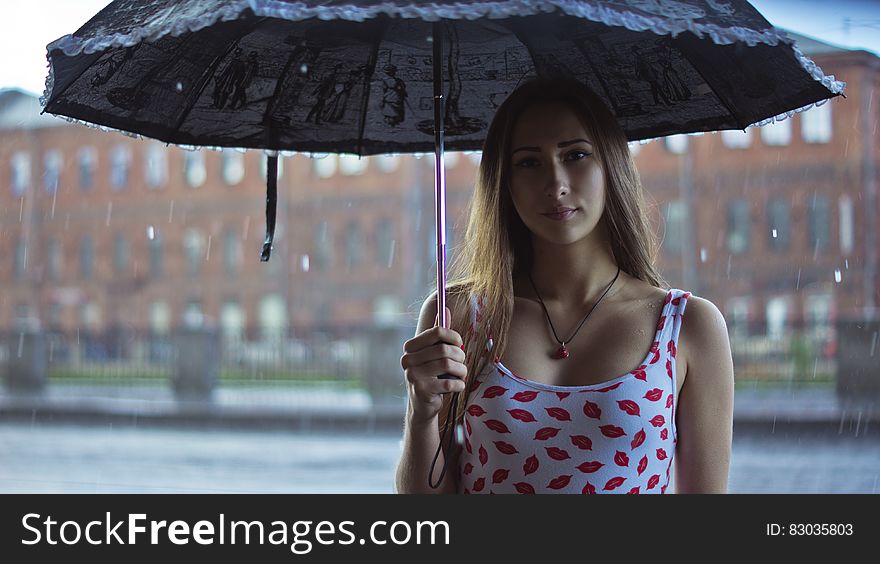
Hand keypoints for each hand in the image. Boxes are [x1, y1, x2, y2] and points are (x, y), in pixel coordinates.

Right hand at [400, 307, 466, 422]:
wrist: (422, 406)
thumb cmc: (432, 376)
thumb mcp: (434, 354)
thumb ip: (439, 334)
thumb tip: (445, 309)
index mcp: (410, 347)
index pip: (436, 332)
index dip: (453, 336)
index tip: (459, 343)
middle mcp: (408, 360)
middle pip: (444, 349)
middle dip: (460, 356)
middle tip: (462, 362)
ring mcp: (413, 375)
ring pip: (448, 365)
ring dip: (461, 370)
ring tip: (461, 375)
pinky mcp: (422, 390)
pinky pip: (450, 383)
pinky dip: (459, 384)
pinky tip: (457, 386)